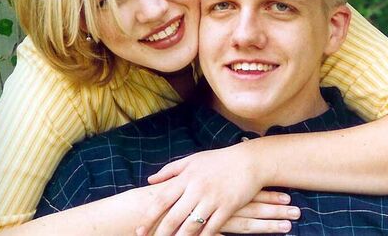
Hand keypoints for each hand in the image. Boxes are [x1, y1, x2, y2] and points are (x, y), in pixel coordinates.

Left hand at [147, 143, 288, 234]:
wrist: (248, 161)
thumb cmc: (218, 160)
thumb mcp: (192, 160)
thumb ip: (170, 170)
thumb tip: (150, 180)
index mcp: (187, 177)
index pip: (162, 199)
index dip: (149, 216)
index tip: (139, 229)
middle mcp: (197, 189)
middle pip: (174, 216)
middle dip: (160, 233)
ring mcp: (212, 199)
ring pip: (191, 226)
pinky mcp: (227, 207)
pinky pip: (212, 228)